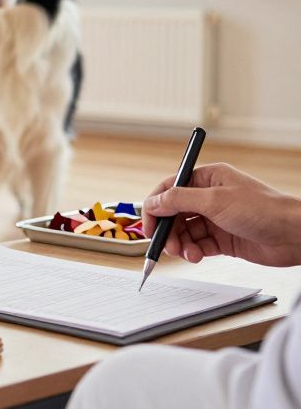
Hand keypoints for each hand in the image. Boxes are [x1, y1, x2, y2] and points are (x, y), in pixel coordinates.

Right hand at [142, 162, 300, 266]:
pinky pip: (198, 245)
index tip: (148, 224)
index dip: (156, 206)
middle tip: (166, 244)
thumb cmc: (263, 210)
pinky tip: (197, 256)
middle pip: (174, 212)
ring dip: (180, 244)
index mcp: (207, 179)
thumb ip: (179, 200)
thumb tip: (153, 202)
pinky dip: (193, 252)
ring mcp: (216, 219)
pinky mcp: (223, 239)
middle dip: (167, 229)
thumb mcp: (215, 200)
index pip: (170, 189)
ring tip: (186, 253)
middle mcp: (209, 197)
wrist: (294, 235)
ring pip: (184, 231)